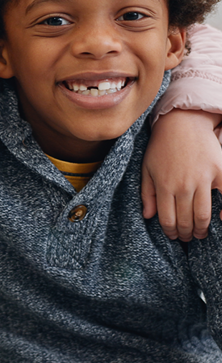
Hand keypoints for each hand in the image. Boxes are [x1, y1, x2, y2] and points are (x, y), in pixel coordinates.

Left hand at [142, 109, 221, 239]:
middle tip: (188, 238)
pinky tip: (220, 221)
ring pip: (204, 214)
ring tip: (201, 233)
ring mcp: (203, 179)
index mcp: (164, 185)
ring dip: (203, 229)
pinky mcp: (219, 172)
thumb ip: (147, 194)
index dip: (171, 232)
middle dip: (187, 234)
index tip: (173, 236)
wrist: (182, 124)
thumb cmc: (161, 147)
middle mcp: (183, 185)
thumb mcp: (147, 169)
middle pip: (186, 220)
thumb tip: (149, 216)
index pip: (167, 219)